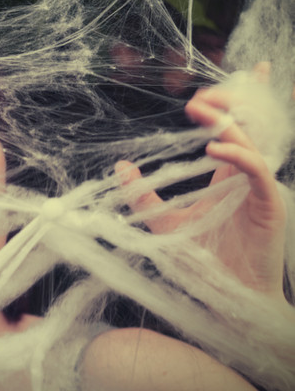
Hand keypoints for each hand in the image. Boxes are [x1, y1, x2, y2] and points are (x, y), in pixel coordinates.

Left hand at [116, 63, 288, 301]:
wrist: (226, 299)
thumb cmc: (201, 263)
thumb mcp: (164, 222)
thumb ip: (143, 195)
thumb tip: (121, 166)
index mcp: (226, 177)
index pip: (230, 133)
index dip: (221, 109)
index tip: (197, 94)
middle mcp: (245, 178)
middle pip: (246, 128)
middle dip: (230, 102)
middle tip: (203, 91)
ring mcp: (259, 190)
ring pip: (252, 143)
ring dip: (228, 121)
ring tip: (200, 107)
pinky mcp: (269, 206)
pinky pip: (258, 173)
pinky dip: (239, 156)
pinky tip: (214, 149)